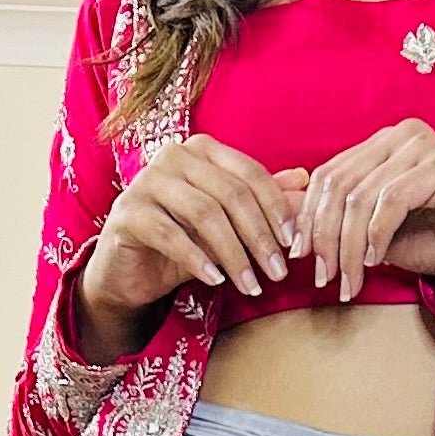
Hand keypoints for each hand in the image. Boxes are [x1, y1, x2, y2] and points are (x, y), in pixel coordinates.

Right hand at [74, 141, 307, 355]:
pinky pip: (169, 234)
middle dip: (259, 237)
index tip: (294, 245)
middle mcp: (173, 155)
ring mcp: (146, 181)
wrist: (129, 271)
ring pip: (204, 214)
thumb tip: (307, 183)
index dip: (277, 209)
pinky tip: (215, 281)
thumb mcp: (228, 226)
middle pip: (231, 194)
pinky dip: (197, 259)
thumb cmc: (182, 242)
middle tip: (277, 273)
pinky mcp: (127, 212)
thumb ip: (262, 203)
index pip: (250, 173)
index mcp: (202, 149)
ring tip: (251, 285)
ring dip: (234, 254)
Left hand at [292, 126, 434, 305]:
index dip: (308, 217)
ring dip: (348, 245)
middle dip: (324, 236)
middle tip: (323, 276)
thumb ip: (337, 222)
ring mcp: (421, 146)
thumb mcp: (372, 234)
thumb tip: (288, 227)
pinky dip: (376, 235)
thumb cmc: (432, 239)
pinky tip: (374, 260)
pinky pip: (391, 201)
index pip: (328, 175)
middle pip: (339, 184)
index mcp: (379, 145)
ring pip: (361, 196)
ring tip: (349, 279)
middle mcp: (398, 135)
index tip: (300, 257)